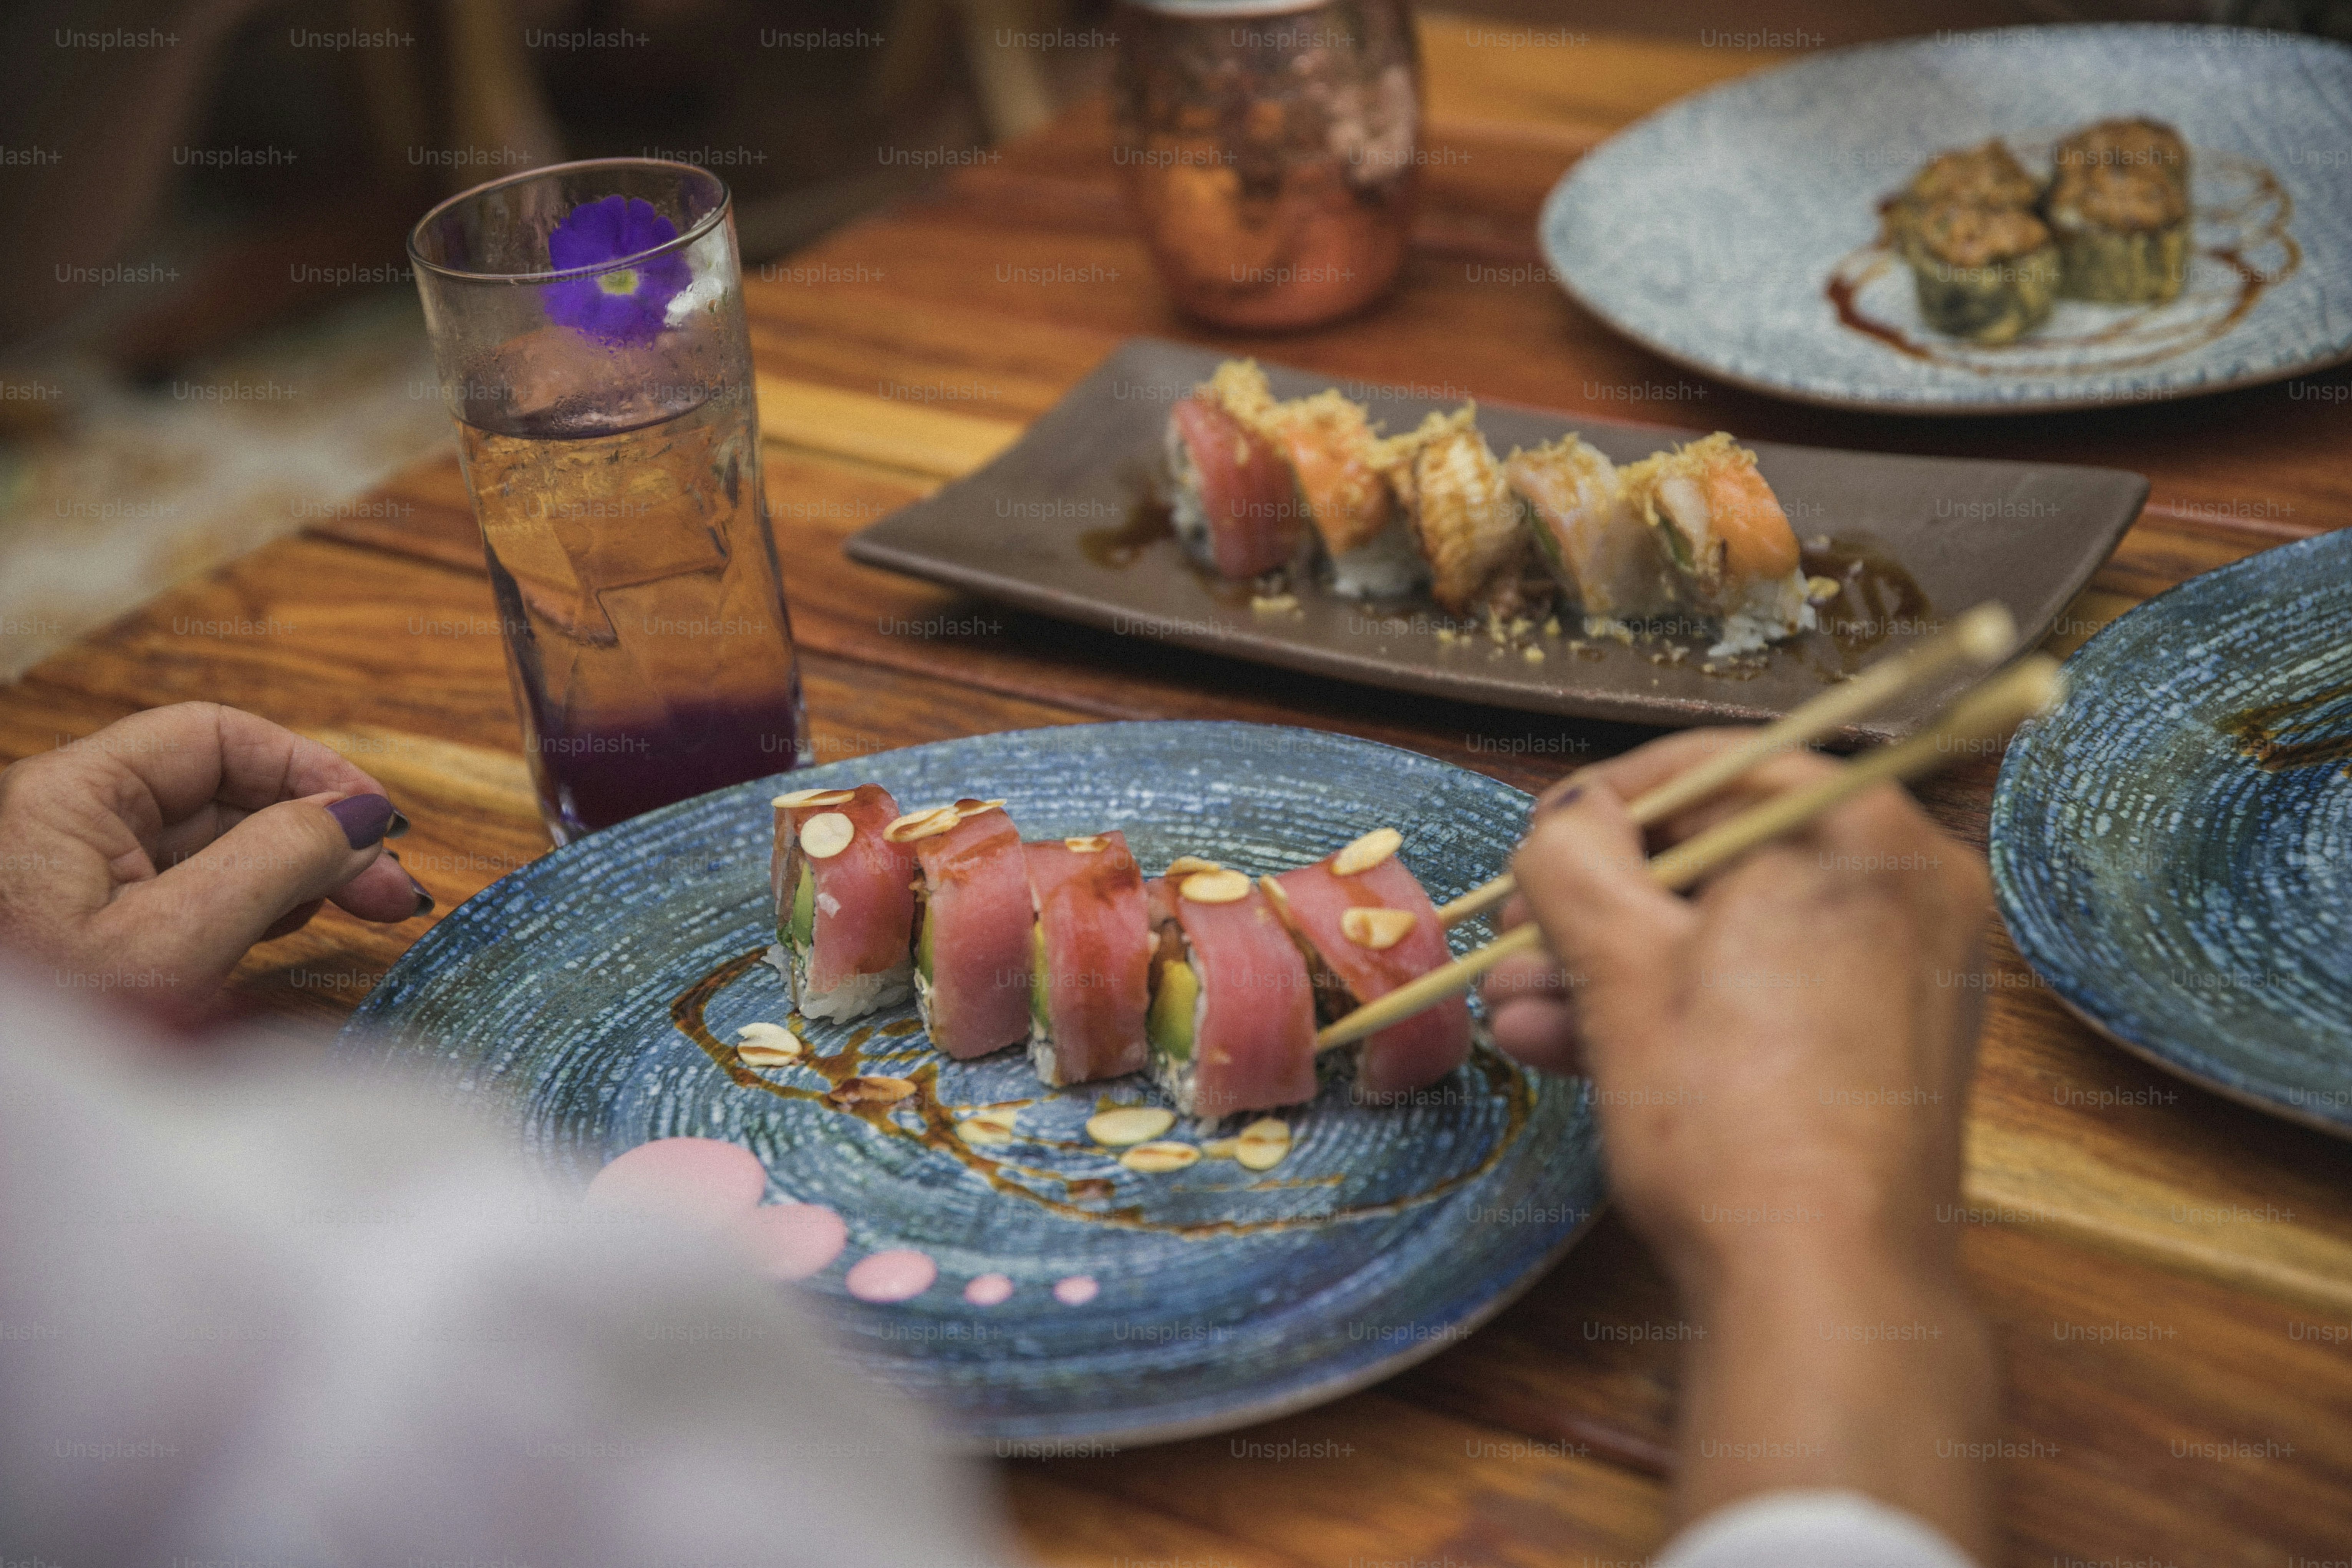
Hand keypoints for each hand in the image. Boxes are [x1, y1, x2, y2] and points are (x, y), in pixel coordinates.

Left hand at [0, 703, 430, 998]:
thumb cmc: (58, 1034)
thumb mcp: (176, 941)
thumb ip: (275, 863)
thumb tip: (361, 816)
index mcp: (71, 797)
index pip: (213, 737)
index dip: (308, 768)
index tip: (377, 818)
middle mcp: (74, 824)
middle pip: (224, 794)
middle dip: (318, 831)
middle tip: (391, 887)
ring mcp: (85, 880)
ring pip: (218, 847)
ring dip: (299, 871)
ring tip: (365, 908)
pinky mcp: (101, 928)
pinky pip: (196, 894)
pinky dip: (257, 905)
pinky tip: (296, 927)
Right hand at [1484, 728, 1989, 1288]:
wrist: (1823, 1284)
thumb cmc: (1731, 1110)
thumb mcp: (1619, 962)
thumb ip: (1576, 859)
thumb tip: (1566, 819)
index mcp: (1865, 836)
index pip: (1718, 769)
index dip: (1608, 803)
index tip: (1540, 842)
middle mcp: (1906, 892)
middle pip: (1719, 863)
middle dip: (1596, 909)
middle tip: (1514, 939)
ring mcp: (1904, 977)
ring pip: (1730, 941)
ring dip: (1611, 969)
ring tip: (1515, 1009)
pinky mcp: (1882, 1052)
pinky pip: (1766, 997)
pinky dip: (1677, 1013)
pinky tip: (1569, 1046)